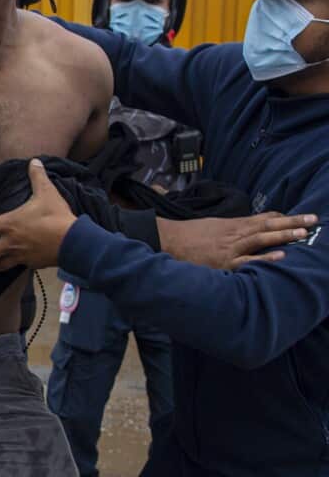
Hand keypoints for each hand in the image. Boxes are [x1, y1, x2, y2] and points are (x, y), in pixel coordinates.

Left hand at [0, 159, 76, 271]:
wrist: (75, 242)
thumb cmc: (57, 217)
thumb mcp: (47, 193)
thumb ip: (37, 177)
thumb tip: (34, 161)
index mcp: (8, 224)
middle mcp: (9, 242)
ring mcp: (19, 255)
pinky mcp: (30, 264)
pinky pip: (15, 267)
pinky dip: (8, 267)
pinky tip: (7, 267)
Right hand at [159, 212, 316, 269]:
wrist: (167, 239)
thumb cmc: (189, 234)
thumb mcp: (213, 226)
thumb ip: (232, 228)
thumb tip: (249, 229)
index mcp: (233, 224)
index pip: (264, 218)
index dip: (284, 218)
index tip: (303, 217)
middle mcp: (235, 234)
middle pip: (268, 225)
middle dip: (292, 222)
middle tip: (314, 219)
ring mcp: (231, 248)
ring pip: (261, 239)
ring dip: (283, 235)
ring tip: (303, 233)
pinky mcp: (224, 263)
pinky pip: (248, 261)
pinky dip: (265, 259)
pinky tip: (281, 257)